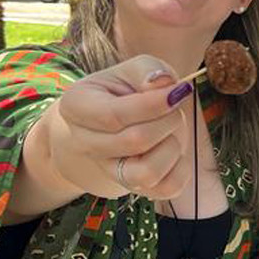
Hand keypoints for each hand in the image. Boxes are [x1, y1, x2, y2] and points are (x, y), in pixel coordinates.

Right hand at [45, 55, 192, 200]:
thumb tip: (165, 83)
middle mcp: (84, 144)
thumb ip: (148, 70)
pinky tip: (173, 148)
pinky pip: (166, 189)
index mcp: (76, 107)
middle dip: (167, 120)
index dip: (153, 105)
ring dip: (172, 146)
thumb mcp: (133, 69)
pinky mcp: (136, 189)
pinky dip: (181, 168)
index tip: (178, 92)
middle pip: (135, 141)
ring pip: (147, 172)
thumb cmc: (127, 90)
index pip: (113, 115)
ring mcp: (109, 171)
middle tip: (173, 107)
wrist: (118, 120)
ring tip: (169, 129)